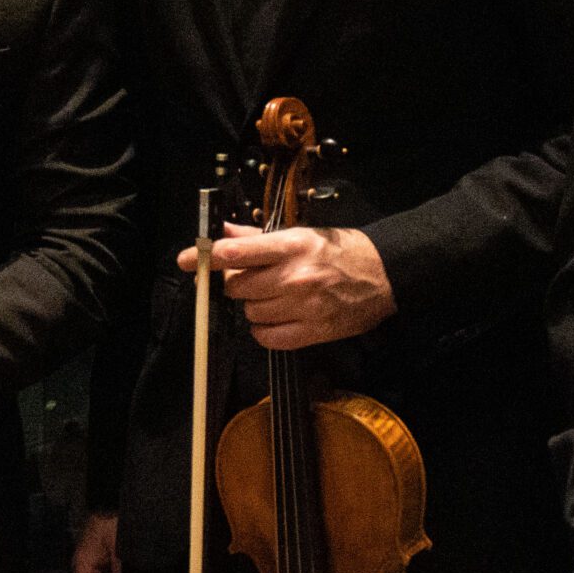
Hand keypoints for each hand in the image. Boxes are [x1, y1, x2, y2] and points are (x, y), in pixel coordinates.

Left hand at [180, 221, 395, 349]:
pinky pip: (268, 338)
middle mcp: (296, 276)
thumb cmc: (340, 251)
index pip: (238, 253)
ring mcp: (305, 306)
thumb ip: (257, 238)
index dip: (207, 256)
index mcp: (292, 245)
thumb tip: (222, 234)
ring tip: (273, 297)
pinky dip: (265, 331)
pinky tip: (276, 319)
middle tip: (252, 279)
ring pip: (251, 313)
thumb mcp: (301, 234)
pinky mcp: (313, 332)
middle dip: (237, 284)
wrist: (384, 274)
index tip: (189, 259)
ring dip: (253, 307)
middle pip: (238, 287)